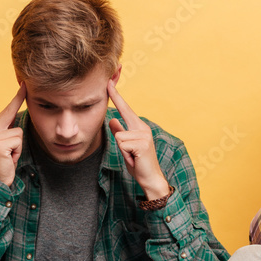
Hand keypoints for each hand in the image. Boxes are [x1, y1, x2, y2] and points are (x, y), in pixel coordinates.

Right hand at [0, 83, 25, 186]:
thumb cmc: (6, 160)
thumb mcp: (9, 142)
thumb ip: (11, 128)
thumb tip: (18, 115)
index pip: (8, 110)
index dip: (16, 97)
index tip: (23, 84)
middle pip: (12, 115)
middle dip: (18, 103)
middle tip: (23, 85)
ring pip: (19, 132)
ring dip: (19, 146)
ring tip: (11, 154)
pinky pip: (18, 141)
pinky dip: (17, 151)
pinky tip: (10, 158)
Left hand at [107, 81, 169, 199]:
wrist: (151, 179)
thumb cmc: (138, 163)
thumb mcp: (125, 147)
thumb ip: (120, 132)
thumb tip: (112, 120)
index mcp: (139, 127)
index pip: (126, 108)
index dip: (116, 95)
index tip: (109, 82)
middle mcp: (143, 128)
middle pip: (122, 116)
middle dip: (117, 104)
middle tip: (112, 93)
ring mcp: (144, 135)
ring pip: (119, 135)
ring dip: (122, 149)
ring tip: (132, 156)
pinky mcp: (142, 143)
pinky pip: (122, 143)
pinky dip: (125, 154)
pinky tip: (134, 159)